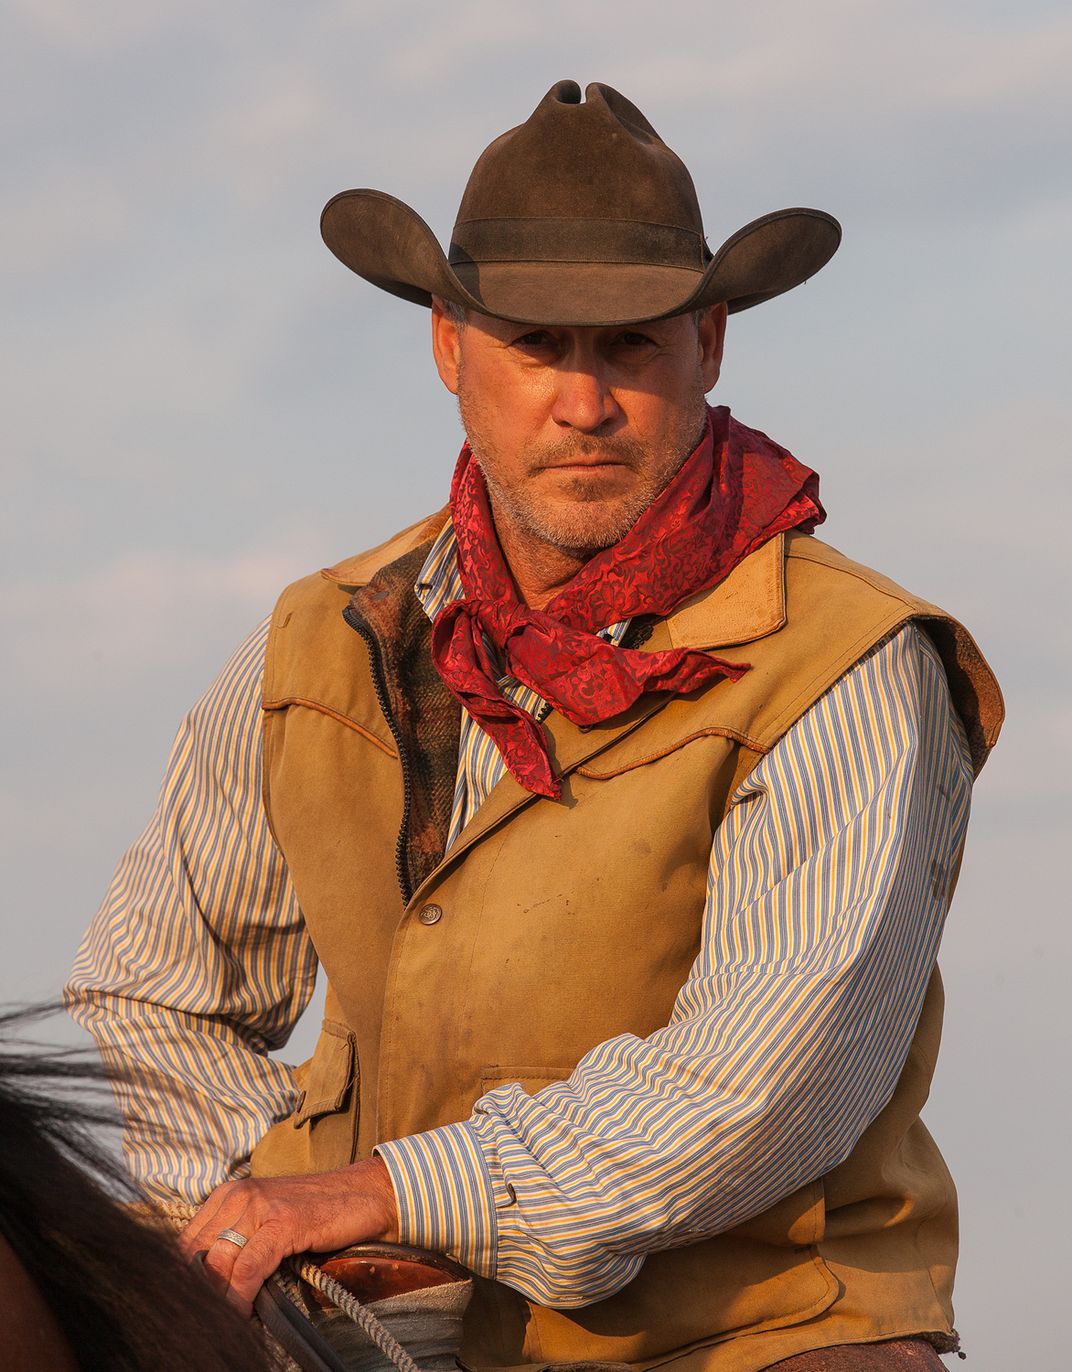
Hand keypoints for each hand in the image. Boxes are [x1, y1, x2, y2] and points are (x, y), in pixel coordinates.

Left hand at [178, 1157, 398, 1314]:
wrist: (364, 1193)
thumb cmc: (316, 1213)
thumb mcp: (267, 1221)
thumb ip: (237, 1242)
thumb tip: (209, 1286)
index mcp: (229, 1195)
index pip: (185, 1243)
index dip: (184, 1279)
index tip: (191, 1306)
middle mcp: (238, 1195)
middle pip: (196, 1254)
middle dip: (199, 1291)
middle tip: (205, 1319)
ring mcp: (260, 1206)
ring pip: (218, 1263)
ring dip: (217, 1299)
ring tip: (223, 1322)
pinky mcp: (283, 1222)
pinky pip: (248, 1267)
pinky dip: (240, 1295)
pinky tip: (244, 1312)